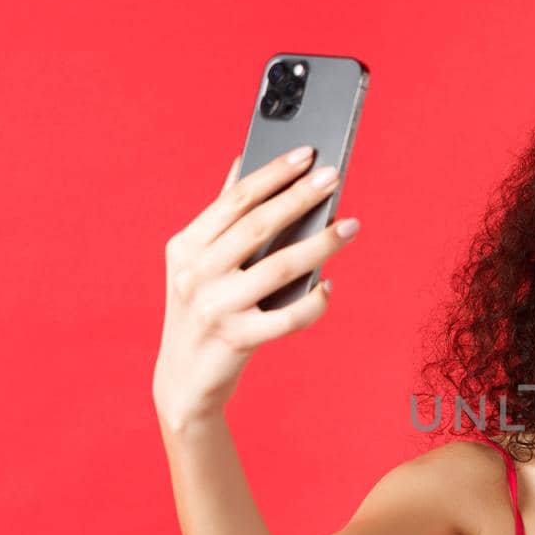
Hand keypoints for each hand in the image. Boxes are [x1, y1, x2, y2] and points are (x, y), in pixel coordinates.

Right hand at [153, 148, 358, 429]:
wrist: (184, 381)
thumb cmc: (202, 312)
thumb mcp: (198, 263)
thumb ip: (221, 217)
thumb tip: (243, 162)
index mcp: (185, 247)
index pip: (235, 199)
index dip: (273, 173)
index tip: (307, 153)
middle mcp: (196, 273)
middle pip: (258, 226)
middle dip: (300, 197)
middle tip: (334, 177)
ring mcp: (216, 307)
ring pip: (280, 267)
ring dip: (320, 244)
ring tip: (350, 226)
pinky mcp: (237, 340)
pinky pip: (288, 317)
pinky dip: (314, 302)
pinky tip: (330, 287)